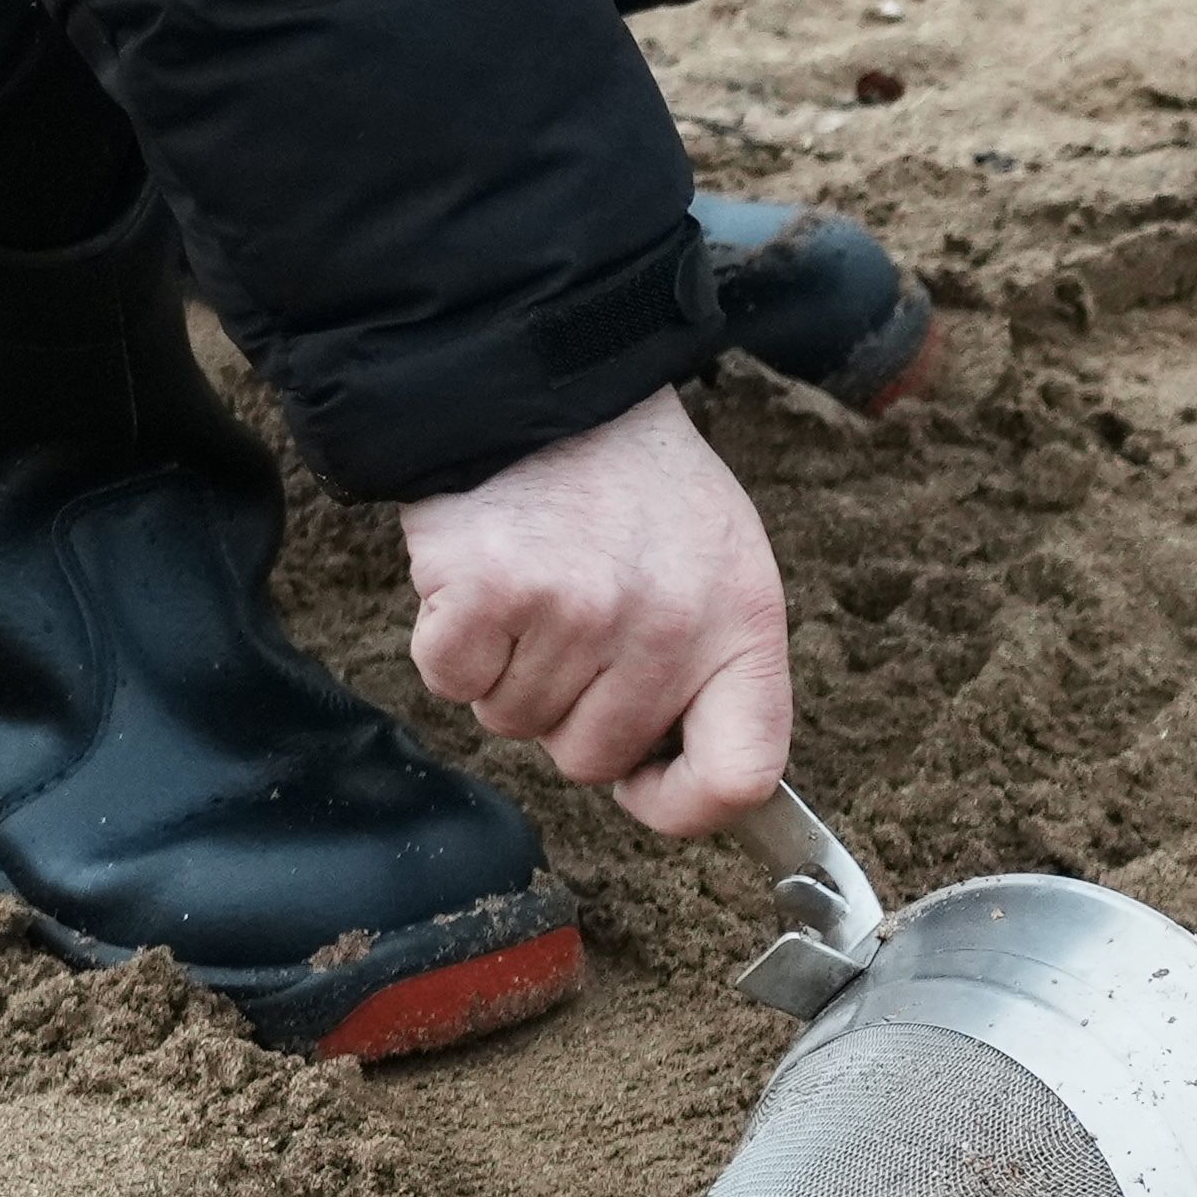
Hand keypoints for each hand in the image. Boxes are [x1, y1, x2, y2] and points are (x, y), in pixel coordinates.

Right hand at [397, 388, 792, 837]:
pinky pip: (451, 682)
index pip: (742, 776)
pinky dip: (452, 645)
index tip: (645, 786)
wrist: (549, 388)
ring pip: (514, 724)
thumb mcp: (722, 572)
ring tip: (536, 589)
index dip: (683, 808)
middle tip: (572, 627)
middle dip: (568, 713)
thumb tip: (682, 783)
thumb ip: (714, 674)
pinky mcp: (489, 593)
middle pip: (593, 760)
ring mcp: (578, 613)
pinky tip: (483, 585)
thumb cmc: (638, 492)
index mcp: (744, 628)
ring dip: (508, 672)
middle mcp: (668, 627)